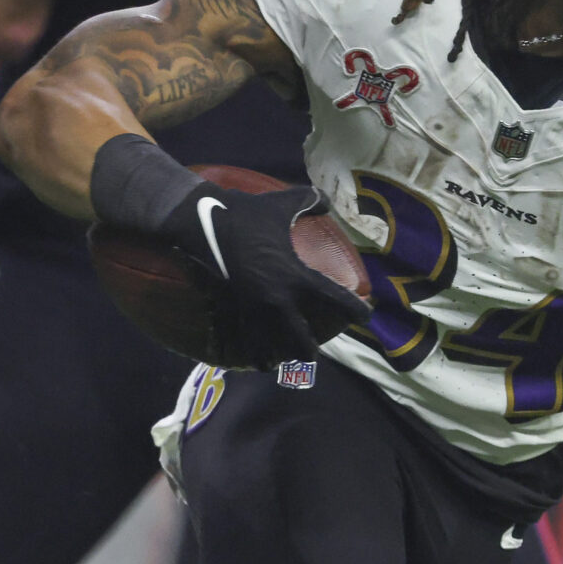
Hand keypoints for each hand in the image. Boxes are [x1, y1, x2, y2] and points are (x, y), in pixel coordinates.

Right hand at [167, 182, 368, 366]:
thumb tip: (327, 202)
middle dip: (310, 351)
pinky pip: (243, 341)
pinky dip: (254, 354)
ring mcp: (250, 309)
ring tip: (287, 363)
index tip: (365, 317)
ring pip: (271, 348)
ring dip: (281, 357)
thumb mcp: (281, 202)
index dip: (355, 311)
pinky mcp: (229, 310)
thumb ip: (309, 200)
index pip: (335, 299)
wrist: (198, 221)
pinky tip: (259, 362)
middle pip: (301, 340)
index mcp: (294, 276)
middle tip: (315, 353)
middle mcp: (276, 300)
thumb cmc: (243, 212)